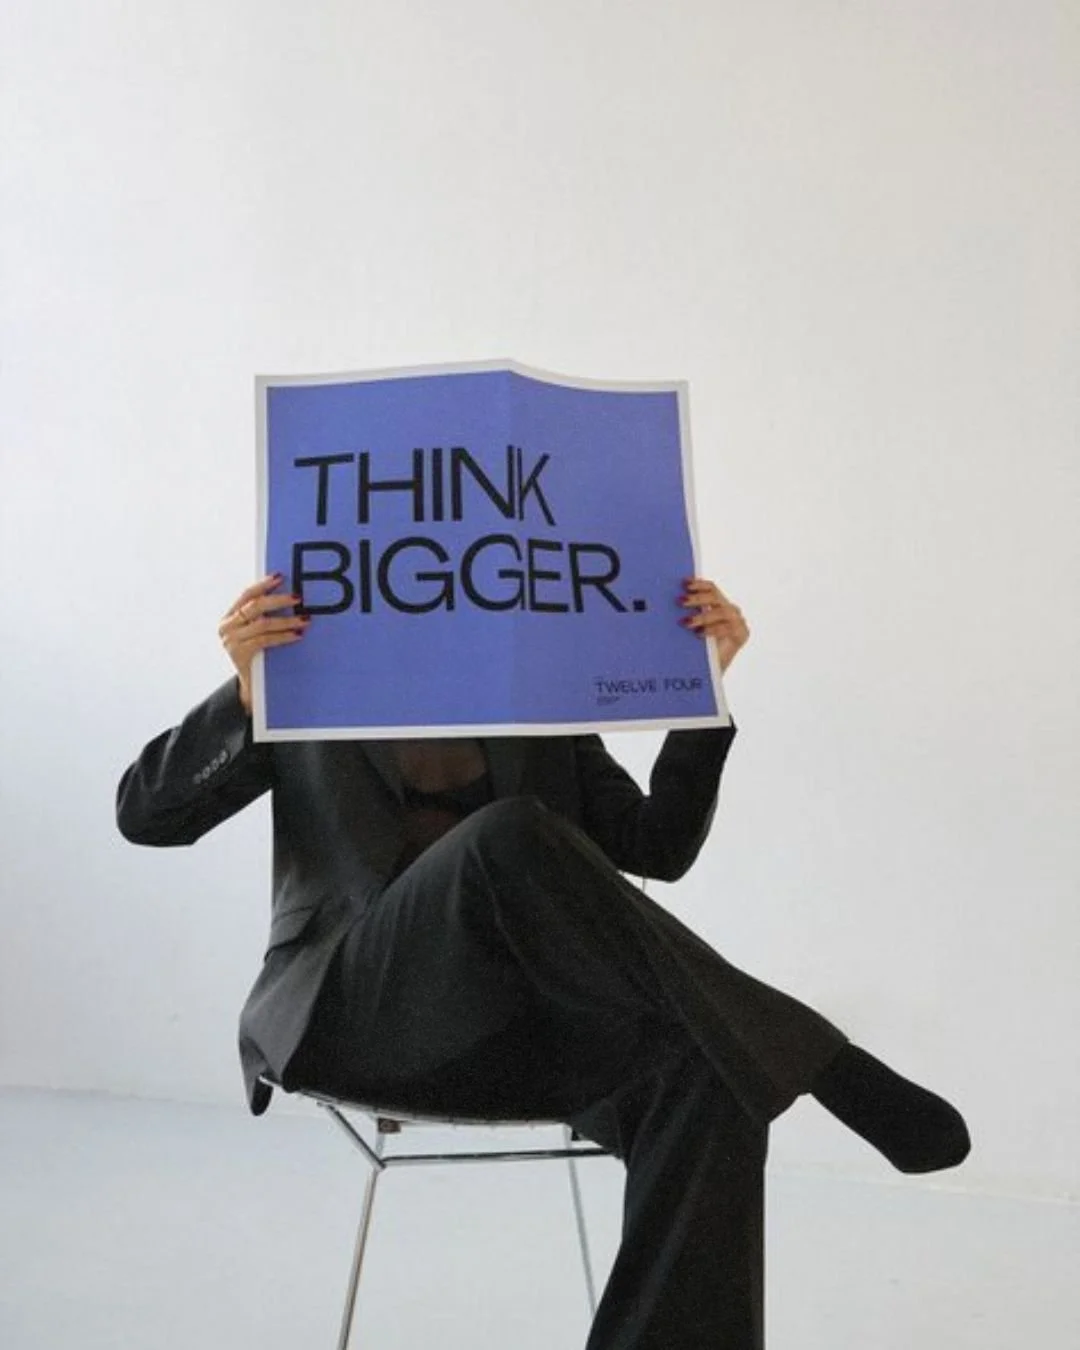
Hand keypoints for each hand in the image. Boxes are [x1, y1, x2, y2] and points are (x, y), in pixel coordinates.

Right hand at [219, 575, 308, 713]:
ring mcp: (231, 641)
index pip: (246, 595)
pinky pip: (265, 640)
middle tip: (299, 598)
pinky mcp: (239, 654)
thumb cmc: (260, 656)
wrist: (252, 688)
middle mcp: (226, 627)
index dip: (263, 584)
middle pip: (254, 606)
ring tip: (304, 619)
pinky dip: (283, 636)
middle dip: (278, 600)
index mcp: (230, 617)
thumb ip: (264, 617)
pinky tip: (297, 635)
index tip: (281, 577)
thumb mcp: (257, 633)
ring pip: (262, 623)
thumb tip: (292, 597)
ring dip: (287, 620)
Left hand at [679, 578, 749, 672]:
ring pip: (721, 611)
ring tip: (687, 622)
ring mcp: (737, 621)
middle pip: (714, 597)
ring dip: (702, 616)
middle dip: (697, 598)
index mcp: (718, 604)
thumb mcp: (691, 628)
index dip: (698, 583)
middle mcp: (729, 610)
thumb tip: (671, 601)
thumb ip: (687, 614)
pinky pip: (727, 627)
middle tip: (680, 601)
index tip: (683, 583)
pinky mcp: (741, 634)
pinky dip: (712, 629)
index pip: (711, 588)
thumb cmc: (697, 649)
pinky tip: (699, 634)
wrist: (709, 671)